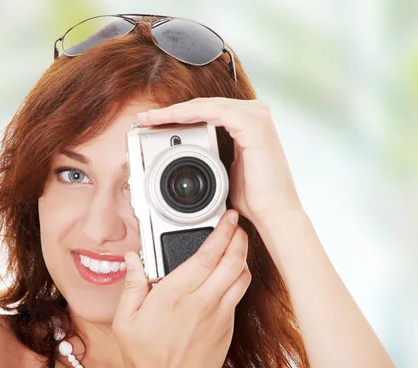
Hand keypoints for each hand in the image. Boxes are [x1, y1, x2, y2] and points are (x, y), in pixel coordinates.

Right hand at [113, 209, 250, 367]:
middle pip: (233, 261)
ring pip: (242, 278)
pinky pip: (239, 297)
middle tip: (237, 226)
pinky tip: (229, 277)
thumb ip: (132, 284)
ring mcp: (219, 317)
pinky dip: (239, 280)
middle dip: (239, 238)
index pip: (208, 255)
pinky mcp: (227, 330)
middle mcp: (202, 303)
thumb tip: (132, 259)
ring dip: (243, 258)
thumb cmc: (143, 357)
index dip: (223, 232)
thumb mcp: (126, 319)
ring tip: (236, 248)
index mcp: (175, 295)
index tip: (229, 218)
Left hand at [136, 97, 302, 222]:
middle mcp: (255, 113)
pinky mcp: (254, 125)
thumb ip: (211, 156)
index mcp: (248, 122)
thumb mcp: (225, 170)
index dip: (179, 114)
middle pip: (204, 105)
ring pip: (206, 105)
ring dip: (175, 111)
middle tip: (144, 118)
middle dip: (171, 111)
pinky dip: (190, 114)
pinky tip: (172, 118)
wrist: (274, 214)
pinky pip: (215, 112)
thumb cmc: (254, 197)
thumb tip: (187, 157)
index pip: (207, 110)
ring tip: (150, 118)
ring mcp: (257, 116)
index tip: (152, 122)